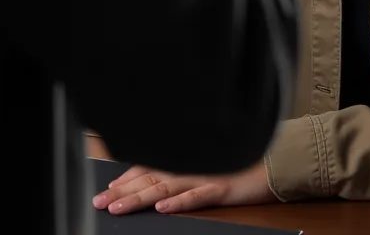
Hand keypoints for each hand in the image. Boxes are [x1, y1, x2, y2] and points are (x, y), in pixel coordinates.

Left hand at [92, 160, 274, 215]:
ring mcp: (203, 176)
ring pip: (164, 188)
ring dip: (139, 198)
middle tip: (98, 202)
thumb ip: (178, 171)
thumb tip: (152, 185)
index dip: (124, 179)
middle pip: (148, 179)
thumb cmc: (235, 167)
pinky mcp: (220, 188)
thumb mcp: (203, 166)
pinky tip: (163, 208)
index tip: (105, 190)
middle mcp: (189, 166)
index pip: (147, 168)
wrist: (270, 165)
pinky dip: (179, 202)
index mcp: (183, 160)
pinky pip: (196, 196)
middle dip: (121, 191)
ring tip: (118, 207)